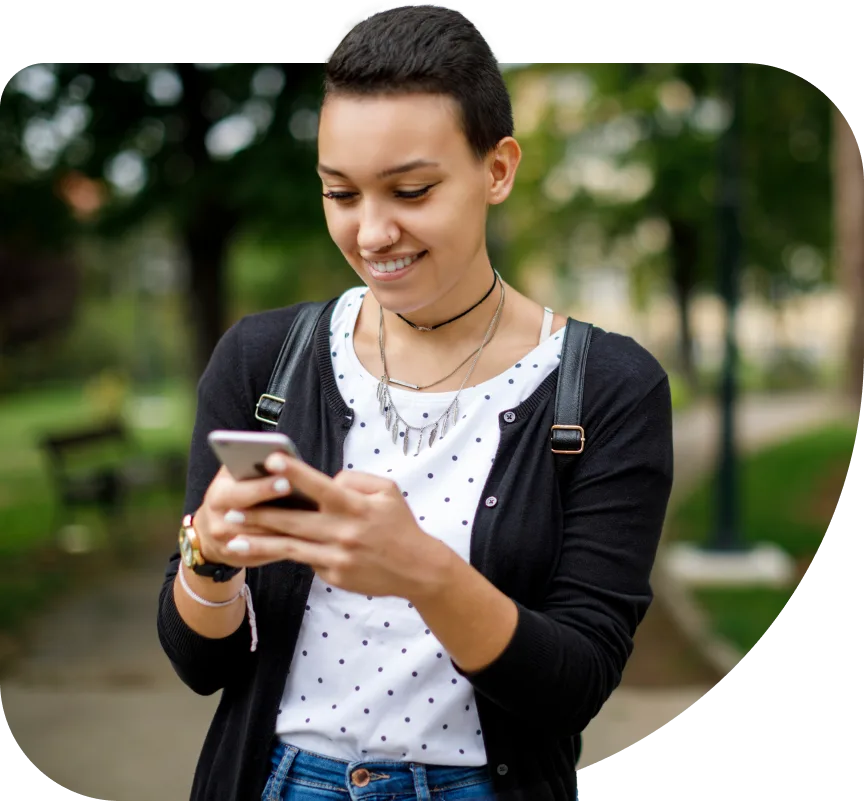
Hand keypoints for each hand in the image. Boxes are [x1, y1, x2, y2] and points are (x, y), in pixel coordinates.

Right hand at [192, 460, 309, 568]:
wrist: (210, 534)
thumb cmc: (232, 493)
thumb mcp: (231, 476)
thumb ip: (246, 464)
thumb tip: (279, 454)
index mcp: (218, 497)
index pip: (239, 492)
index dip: (263, 488)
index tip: (287, 481)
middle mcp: (220, 524)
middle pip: (253, 519)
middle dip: (280, 509)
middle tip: (307, 502)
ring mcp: (231, 546)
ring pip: (265, 539)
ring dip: (291, 528)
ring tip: (318, 516)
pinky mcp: (245, 559)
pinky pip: (271, 553)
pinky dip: (291, 543)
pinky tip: (312, 533)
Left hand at [201, 452, 452, 600]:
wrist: (418, 569)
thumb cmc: (399, 524)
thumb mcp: (387, 491)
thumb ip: (355, 481)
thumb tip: (327, 481)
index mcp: (356, 507)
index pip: (320, 486)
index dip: (295, 473)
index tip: (272, 460)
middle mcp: (343, 533)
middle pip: (294, 522)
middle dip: (260, 515)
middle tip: (231, 509)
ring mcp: (337, 558)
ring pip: (290, 548)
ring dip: (259, 543)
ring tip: (232, 539)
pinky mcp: (334, 576)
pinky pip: (306, 561)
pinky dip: (286, 554)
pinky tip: (263, 549)